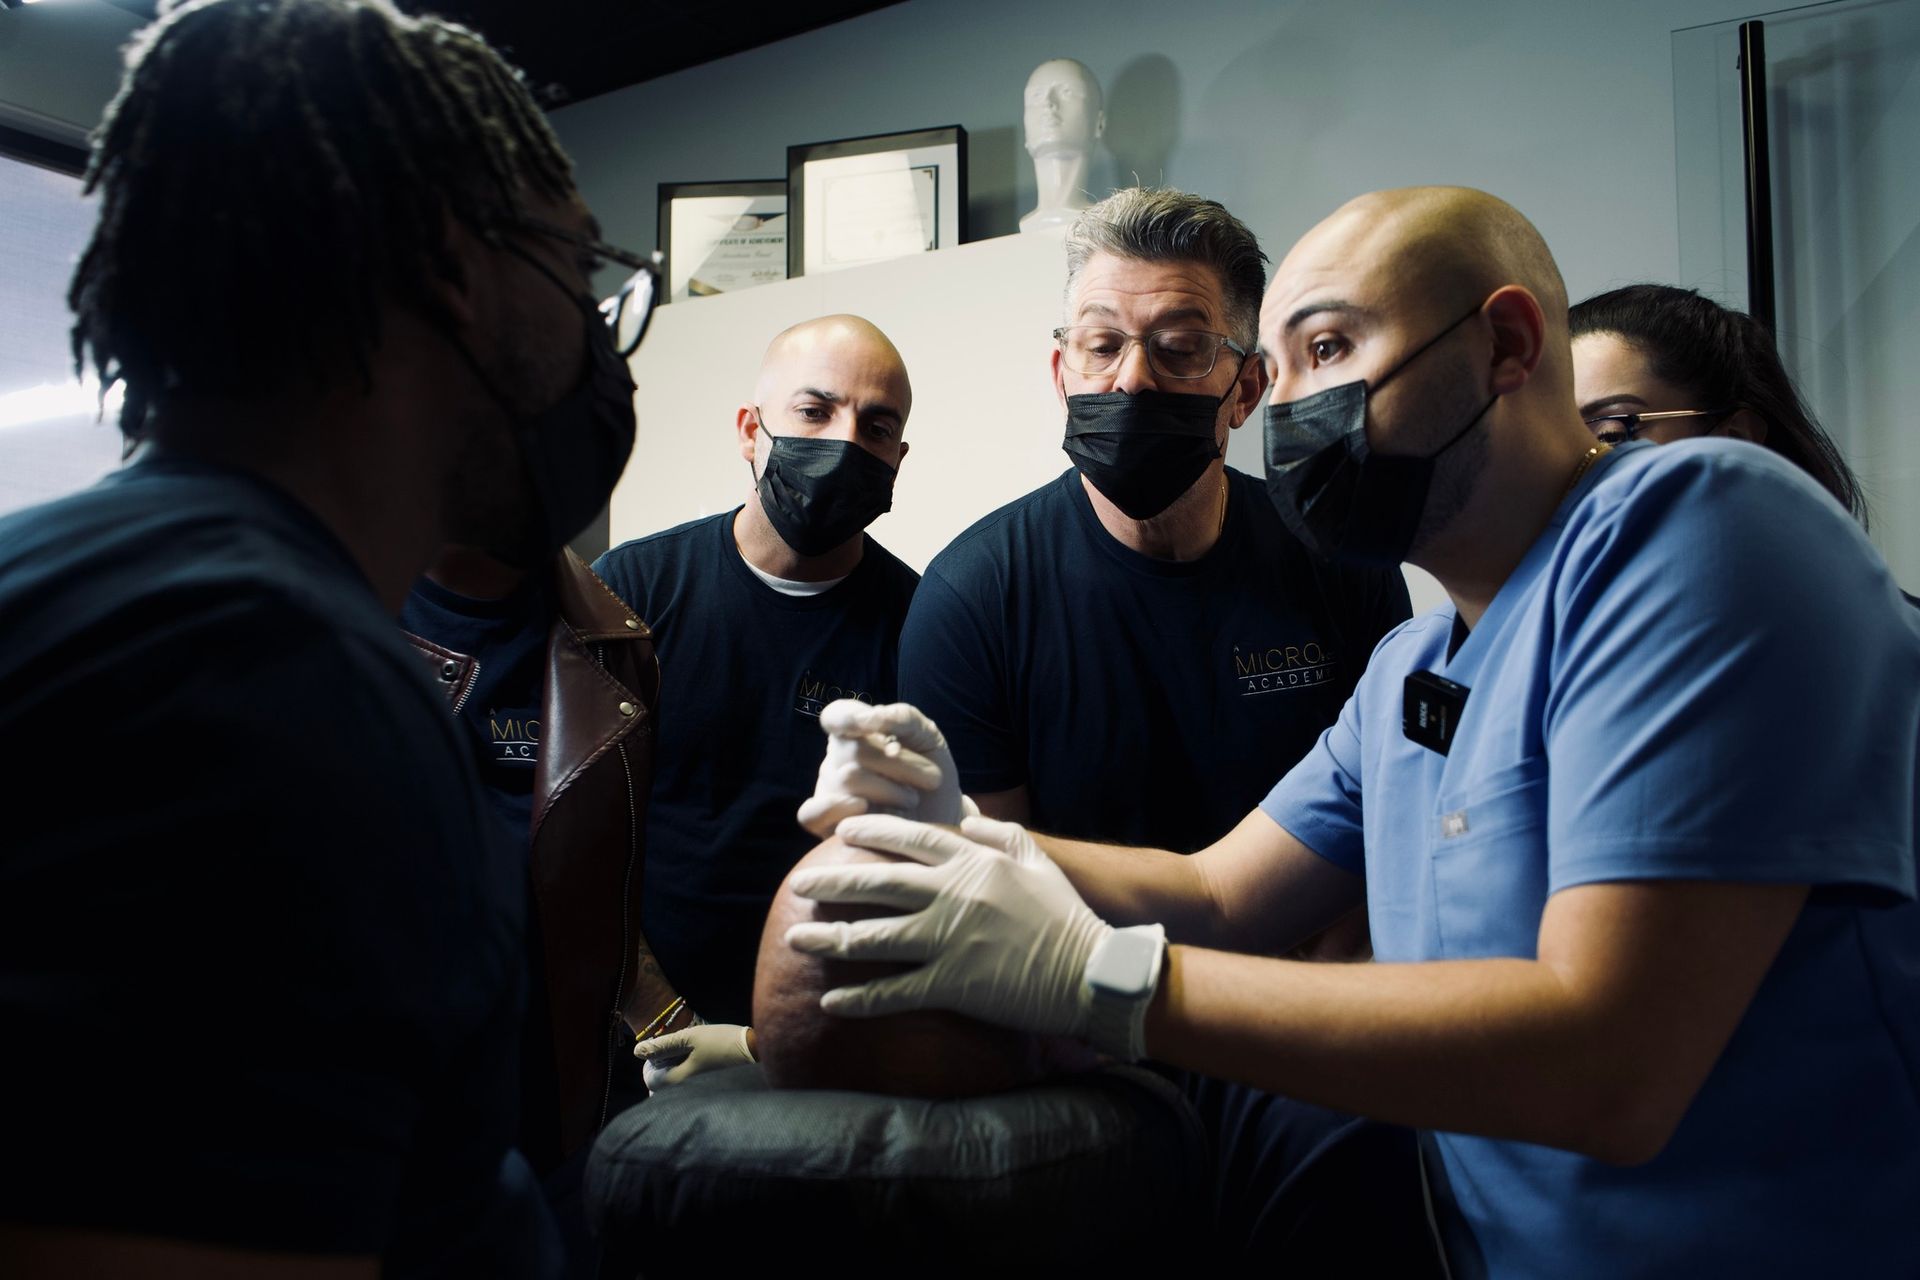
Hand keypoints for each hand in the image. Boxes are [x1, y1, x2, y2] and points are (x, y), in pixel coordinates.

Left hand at [633, 1022, 754, 1092]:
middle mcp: (684, 1095)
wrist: (757, 1053)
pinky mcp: (707, 1094)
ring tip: (689, 1055)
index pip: (649, 1079)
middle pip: (660, 1087)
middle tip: (677, 1050)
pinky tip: (698, 1063)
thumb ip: (662, 1045)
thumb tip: (637, 1051)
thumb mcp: (690, 1037)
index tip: (664, 1048)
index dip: (651, 1062)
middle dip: (662, 1069)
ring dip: (674, 1073)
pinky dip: (685, 1078)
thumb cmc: (723, 1043)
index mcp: (676, 1082)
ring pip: (673, 1089)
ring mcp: (696, 1096)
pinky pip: (686, 1091)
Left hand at [784, 814, 1110, 1041]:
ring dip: (829, 940)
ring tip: (796, 940)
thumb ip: (1000, 834)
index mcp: (973, 864)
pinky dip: (858, 999)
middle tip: (799, 885)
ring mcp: (948, 941)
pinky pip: (893, 993)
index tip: (841, 834)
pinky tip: (830, 1002)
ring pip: (873, 937)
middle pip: (878, 884)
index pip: (912, 840)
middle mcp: (952, 897)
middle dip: (833, 883)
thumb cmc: (1065, 915)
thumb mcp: (1038, 860)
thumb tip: (968, 819)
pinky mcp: (951, 985)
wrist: (1090, 971)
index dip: (872, 833)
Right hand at [796, 700, 976, 837]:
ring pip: (845, 779)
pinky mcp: (825, 825)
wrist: (942, 823)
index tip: (872, 726)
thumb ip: (902, 717)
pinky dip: (840, 810)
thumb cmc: (931, 776)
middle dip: (899, 764)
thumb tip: (868, 716)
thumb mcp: (928, 739)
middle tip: (931, 778)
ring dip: (891, 791)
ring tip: (912, 800)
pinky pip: (813, 813)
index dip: (848, 717)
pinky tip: (866, 810)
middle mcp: (837, 760)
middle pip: (852, 749)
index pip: (836, 715)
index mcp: (857, 733)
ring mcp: (829, 792)